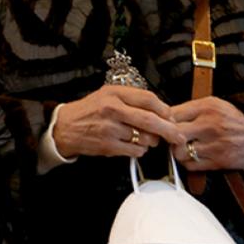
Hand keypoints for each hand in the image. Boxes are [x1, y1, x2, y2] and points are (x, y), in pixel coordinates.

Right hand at [52, 85, 184, 158]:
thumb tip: (160, 110)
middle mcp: (113, 109)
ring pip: (145, 138)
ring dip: (151, 141)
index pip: (148, 99)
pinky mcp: (109, 145)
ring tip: (144, 137)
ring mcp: (111, 128)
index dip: (164, 109)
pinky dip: (140, 150)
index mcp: (114, 93)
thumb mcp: (108, 94)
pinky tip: (132, 144)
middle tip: (178, 136)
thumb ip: (131, 99)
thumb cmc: (89, 110)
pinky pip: (136, 150)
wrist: (65, 127)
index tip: (171, 116)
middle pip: (150, 120)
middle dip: (169, 130)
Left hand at [170, 97, 243, 170]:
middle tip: (168, 138)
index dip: (163, 120)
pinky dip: (187, 162)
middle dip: (167, 137)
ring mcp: (213, 145)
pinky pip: (191, 165)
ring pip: (179, 152)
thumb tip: (166, 115)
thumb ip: (190, 109)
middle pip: (173, 133)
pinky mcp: (217, 161)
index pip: (172, 114)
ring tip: (181, 147)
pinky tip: (191, 156)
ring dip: (176, 151)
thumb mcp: (213, 104)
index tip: (163, 124)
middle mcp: (209, 125)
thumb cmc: (232, 119)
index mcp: (206, 108)